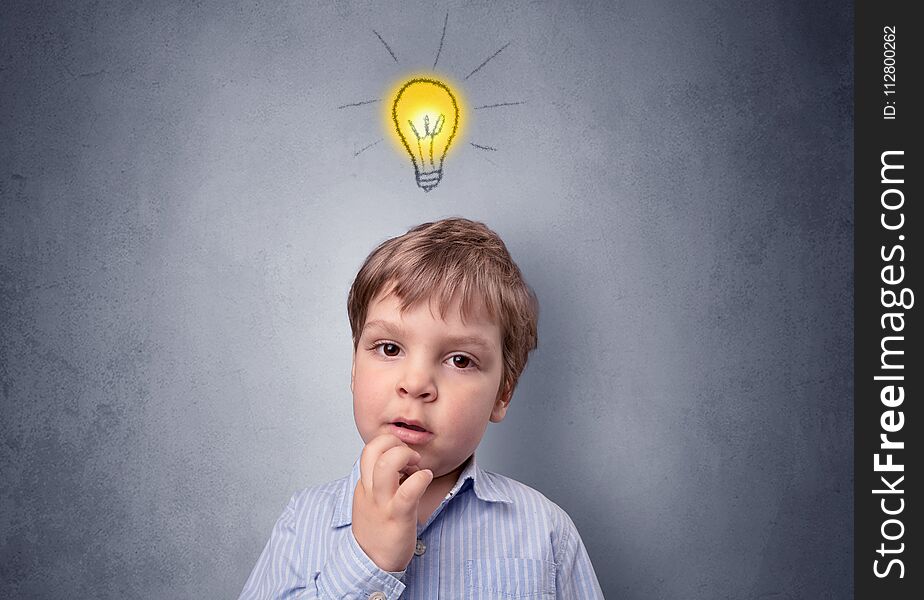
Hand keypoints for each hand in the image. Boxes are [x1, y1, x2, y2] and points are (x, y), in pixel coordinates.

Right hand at [351, 434, 433, 571]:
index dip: (388, 444)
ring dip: (405, 456)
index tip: (403, 455)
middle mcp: (369, 490)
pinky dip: (421, 478)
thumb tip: (402, 463)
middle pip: (372, 449)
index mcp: (363, 485)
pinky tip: (426, 479)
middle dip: (394, 443)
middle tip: (412, 457)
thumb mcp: (372, 501)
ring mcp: (382, 503)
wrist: (372, 565)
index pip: (369, 449)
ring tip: (417, 466)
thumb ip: (381, 481)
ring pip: (386, 465)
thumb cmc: (378, 532)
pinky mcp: (398, 516)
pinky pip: (408, 490)